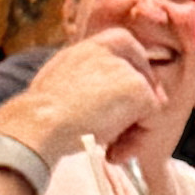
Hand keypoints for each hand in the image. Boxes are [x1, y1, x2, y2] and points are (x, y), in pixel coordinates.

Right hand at [2, 35, 170, 165]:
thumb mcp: (60, 82)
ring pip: (148, 103)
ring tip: (111, 148)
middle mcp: (110, 52)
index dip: (135, 69)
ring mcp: (127, 70)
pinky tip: (113, 150)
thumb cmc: (42, 113)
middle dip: (137, 108)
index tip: (128, 99)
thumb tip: (111, 95)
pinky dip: (139, 140)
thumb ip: (87, 79)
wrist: (41, 122)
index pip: (125, 43)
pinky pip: (153, 119)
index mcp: (89, 48)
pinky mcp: (139, 90)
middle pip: (142, 77)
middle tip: (120, 134)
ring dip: (134, 130)